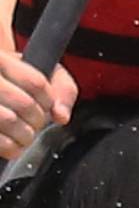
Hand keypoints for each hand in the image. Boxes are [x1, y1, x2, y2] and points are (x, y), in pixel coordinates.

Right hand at [0, 45, 75, 163]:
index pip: (35, 83)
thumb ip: (63, 89)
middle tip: (37, 124)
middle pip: (24, 104)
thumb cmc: (16, 80)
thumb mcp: (43, 72)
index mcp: (2, 60)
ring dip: (25, 135)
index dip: (48, 101)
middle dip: (38, 120)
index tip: (47, 106)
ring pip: (9, 120)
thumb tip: (61, 116)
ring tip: (26, 134)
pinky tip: (14, 145)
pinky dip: (10, 147)